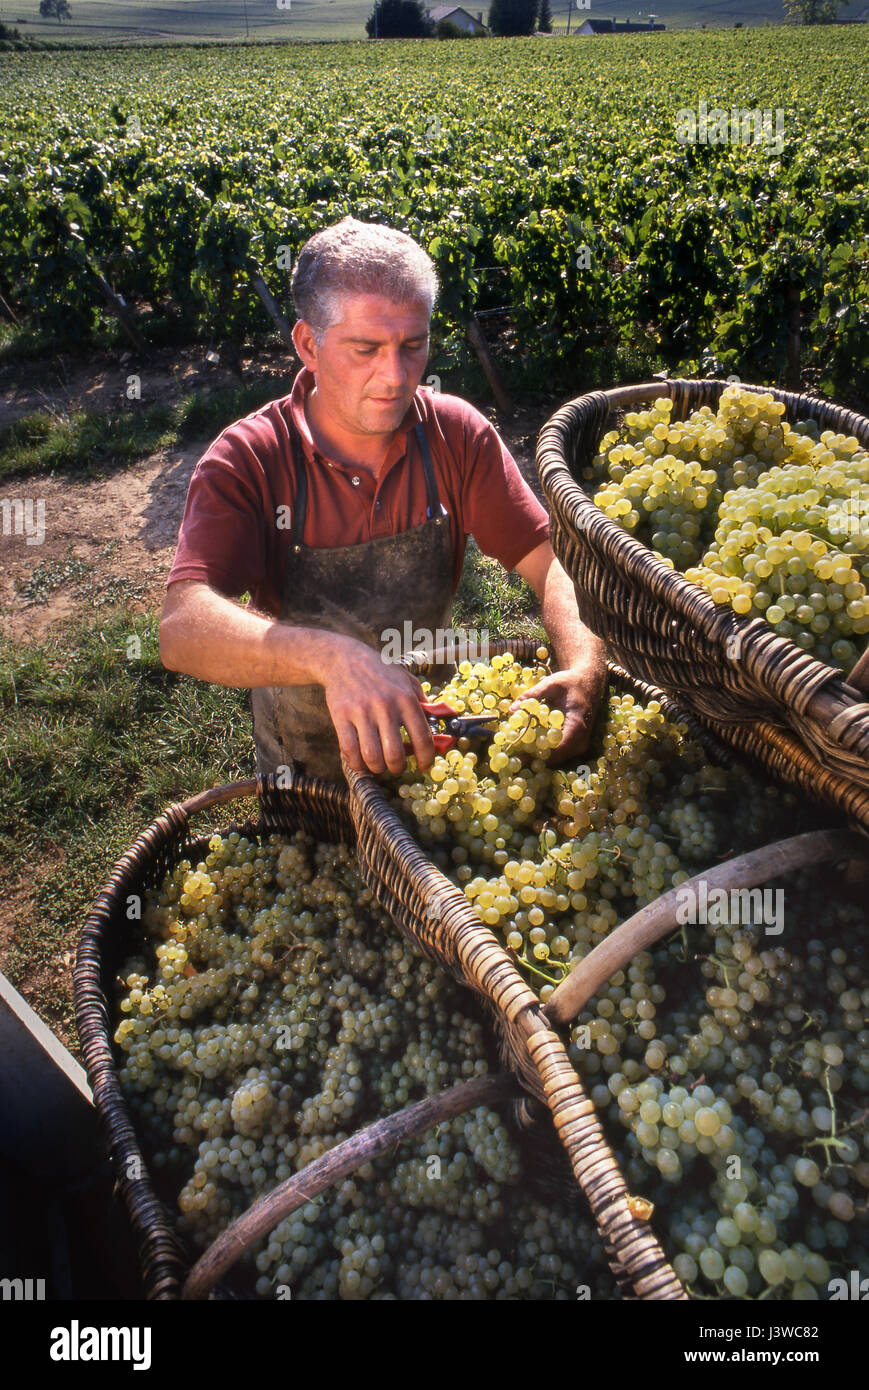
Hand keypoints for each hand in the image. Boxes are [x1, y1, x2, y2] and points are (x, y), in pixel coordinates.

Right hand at [320, 636, 434, 776]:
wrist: (345, 659)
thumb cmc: (380, 672)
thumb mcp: (406, 681)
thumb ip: (422, 703)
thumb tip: (437, 726)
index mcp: (406, 699)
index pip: (422, 739)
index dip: (425, 759)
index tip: (423, 766)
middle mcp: (386, 706)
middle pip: (395, 754)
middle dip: (397, 768)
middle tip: (396, 767)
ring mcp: (362, 712)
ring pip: (372, 756)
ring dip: (377, 768)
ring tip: (378, 765)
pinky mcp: (341, 715)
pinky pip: (349, 750)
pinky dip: (356, 763)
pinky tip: (359, 761)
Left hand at [510, 664, 605, 764]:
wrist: (589, 683)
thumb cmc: (570, 682)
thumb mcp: (551, 684)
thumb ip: (532, 696)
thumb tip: (512, 710)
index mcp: (577, 724)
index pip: (559, 748)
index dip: (538, 755)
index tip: (519, 756)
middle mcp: (581, 738)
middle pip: (556, 758)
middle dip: (534, 759)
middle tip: (512, 758)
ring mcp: (579, 744)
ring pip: (557, 759)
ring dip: (537, 758)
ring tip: (516, 755)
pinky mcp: (575, 744)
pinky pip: (558, 754)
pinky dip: (543, 752)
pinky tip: (526, 749)